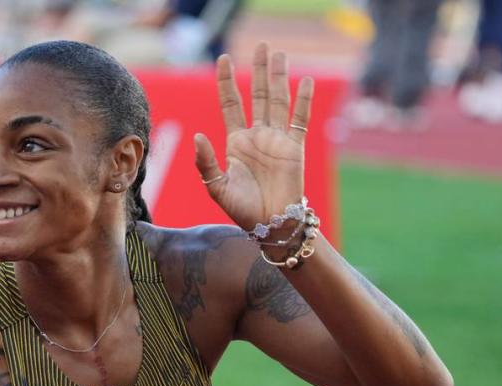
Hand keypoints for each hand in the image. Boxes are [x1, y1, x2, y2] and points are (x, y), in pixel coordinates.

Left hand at [194, 43, 313, 230]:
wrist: (270, 224)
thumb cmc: (242, 210)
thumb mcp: (217, 186)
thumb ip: (206, 162)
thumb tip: (197, 136)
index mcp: (237, 142)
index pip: (231, 104)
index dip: (227, 81)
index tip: (223, 59)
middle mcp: (257, 136)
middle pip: (257, 95)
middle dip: (258, 70)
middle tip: (261, 45)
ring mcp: (277, 140)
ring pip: (278, 101)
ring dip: (278, 78)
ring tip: (279, 54)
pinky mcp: (295, 148)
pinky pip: (300, 119)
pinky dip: (303, 100)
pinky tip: (304, 81)